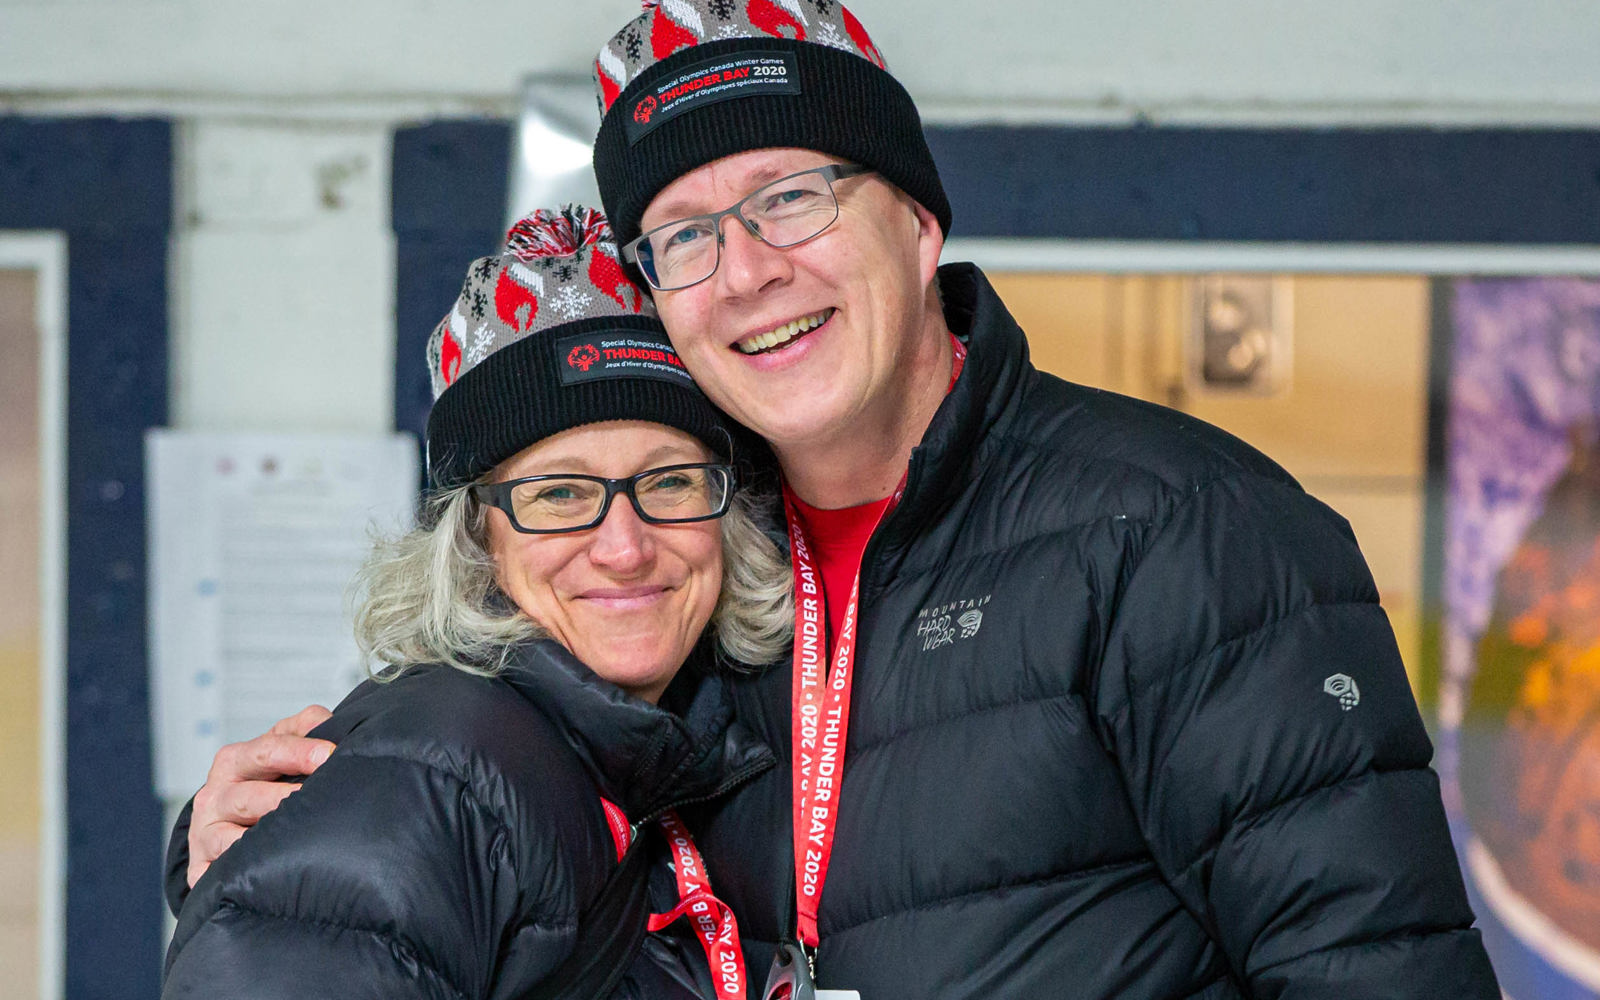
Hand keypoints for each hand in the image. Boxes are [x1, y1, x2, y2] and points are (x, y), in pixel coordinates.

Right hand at [187, 704, 334, 886]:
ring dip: (262, 839)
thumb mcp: (279, 746)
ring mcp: (206, 833)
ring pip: (231, 837)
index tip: (330, 755)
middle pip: (249, 796)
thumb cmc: (262, 781)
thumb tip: (329, 722)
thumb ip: (303, 729)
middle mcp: (215, 796)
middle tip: (316, 799)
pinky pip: (219, 871)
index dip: (299, 752)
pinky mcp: (202, 867)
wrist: (222, 822)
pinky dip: (238, 871)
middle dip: (283, 797)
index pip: (267, 750)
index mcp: (235, 760)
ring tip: (295, 837)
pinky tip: (266, 872)